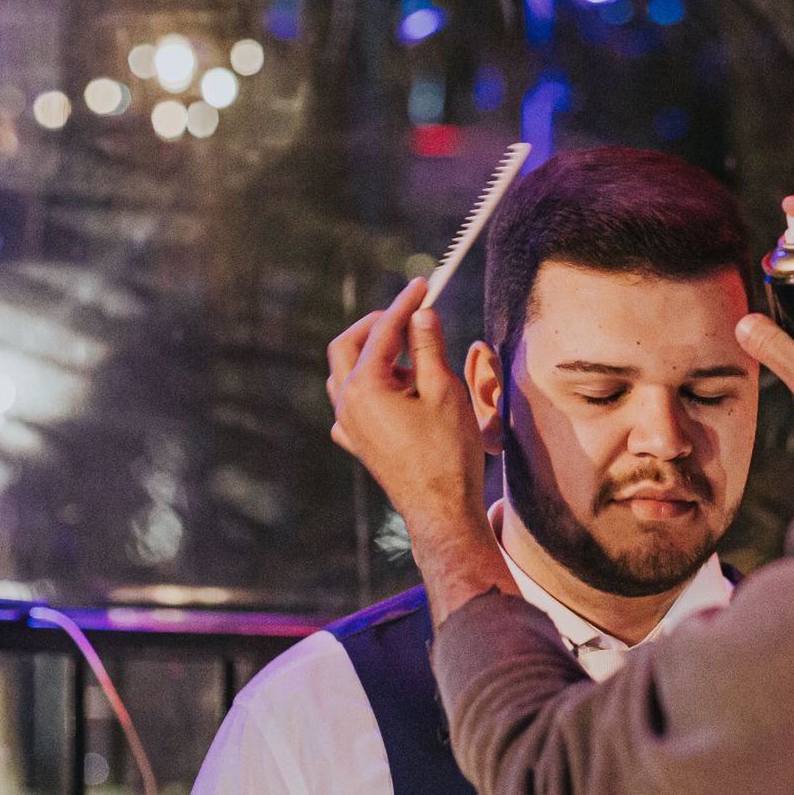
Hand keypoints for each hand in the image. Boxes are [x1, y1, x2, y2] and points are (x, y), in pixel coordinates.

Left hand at [326, 281, 506, 605]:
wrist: (441, 510)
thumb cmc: (448, 452)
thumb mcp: (444, 390)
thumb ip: (429, 347)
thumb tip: (421, 315)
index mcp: (365, 386)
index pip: (384, 330)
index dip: (406, 303)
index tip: (424, 284)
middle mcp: (347, 404)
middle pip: (348, 345)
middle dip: (378, 324)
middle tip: (409, 315)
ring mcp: (348, 426)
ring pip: (345, 373)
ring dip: (373, 355)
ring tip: (410, 358)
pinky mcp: (358, 443)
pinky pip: (350, 404)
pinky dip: (368, 386)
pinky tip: (394, 393)